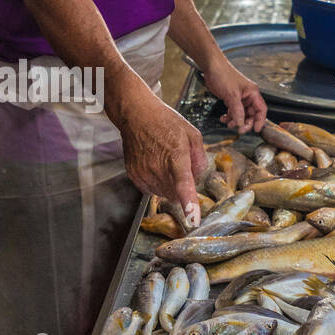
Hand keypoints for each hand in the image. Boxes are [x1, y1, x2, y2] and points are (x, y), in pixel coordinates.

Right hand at [114, 84, 207, 225]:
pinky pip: (151, 191)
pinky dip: (158, 184)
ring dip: (170, 186)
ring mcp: (143, 173)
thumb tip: (198, 177)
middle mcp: (157, 167)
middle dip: (183, 188)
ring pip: (165, 195)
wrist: (136, 115)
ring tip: (166, 162)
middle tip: (180, 167)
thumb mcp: (193, 134)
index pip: (183, 184)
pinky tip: (156, 166)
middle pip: (177, 195)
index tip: (193, 219)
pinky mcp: (134, 176)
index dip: (189, 203)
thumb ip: (200, 159)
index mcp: (176, 156)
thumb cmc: (166, 122)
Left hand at [203, 57, 266, 133]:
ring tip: (229, 123)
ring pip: (242, 114)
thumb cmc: (223, 74)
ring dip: (236, 121)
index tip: (255, 130)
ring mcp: (239, 98)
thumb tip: (241, 124)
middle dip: (245, 123)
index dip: (260, 121)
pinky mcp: (231, 99)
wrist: (211, 66)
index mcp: (253, 93)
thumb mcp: (231, 95)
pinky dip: (229, 117)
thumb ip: (237, 111)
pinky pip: (233, 112)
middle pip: (252, 114)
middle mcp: (248, 96)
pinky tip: (224, 118)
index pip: (261, 110)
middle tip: (239, 129)